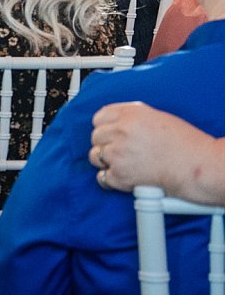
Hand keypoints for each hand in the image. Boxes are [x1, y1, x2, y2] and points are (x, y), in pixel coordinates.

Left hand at [89, 101, 224, 200]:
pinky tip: (123, 177)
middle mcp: (121, 132)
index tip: (109, 133)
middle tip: (120, 151)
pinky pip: (103, 178)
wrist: (198, 166)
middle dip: (106, 144)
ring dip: (106, 162)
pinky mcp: (120, 175)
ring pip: (95, 156)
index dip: (104, 127)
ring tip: (122, 164)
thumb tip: (117, 119)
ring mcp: (118, 154)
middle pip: (95, 137)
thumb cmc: (186, 144)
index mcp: (129, 115)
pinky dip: (111, 180)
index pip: (98, 118)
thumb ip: (133, 117)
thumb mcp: (157, 117)